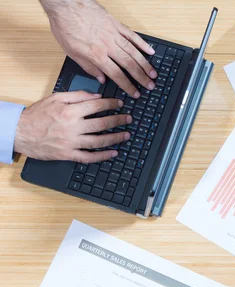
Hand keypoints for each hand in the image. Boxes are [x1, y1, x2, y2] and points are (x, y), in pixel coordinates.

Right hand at [15, 91, 130, 162]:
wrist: (20, 132)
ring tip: (126, 135)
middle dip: (118, 120)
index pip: (97, 106)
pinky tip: (113, 153)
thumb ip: (77, 95)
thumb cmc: (36, 115)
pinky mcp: (68, 154)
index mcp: (69, 111)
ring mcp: (71, 142)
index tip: (120, 104)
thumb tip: (96, 96)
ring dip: (115, 138)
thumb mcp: (55, 98)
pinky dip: (103, 156)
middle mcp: (72, 127)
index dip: (111, 104)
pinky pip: (89, 157)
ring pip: (99, 140)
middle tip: (129, 119)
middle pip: (102, 123)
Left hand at [42, 0, 156, 97]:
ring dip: (145, 64)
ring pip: (134, 52)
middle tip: (150, 85)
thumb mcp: (71, 51)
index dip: (128, 85)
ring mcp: (114, 34)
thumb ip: (88, 66)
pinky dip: (142, 44)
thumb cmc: (66, 26)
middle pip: (129, 65)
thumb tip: (101, 78)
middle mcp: (108, 45)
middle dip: (142, 77)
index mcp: (96, 54)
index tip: (135, 93)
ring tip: (153, 73)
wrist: (66, 4)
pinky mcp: (116, 24)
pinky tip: (150, 51)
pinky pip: (132, 35)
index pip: (116, 74)